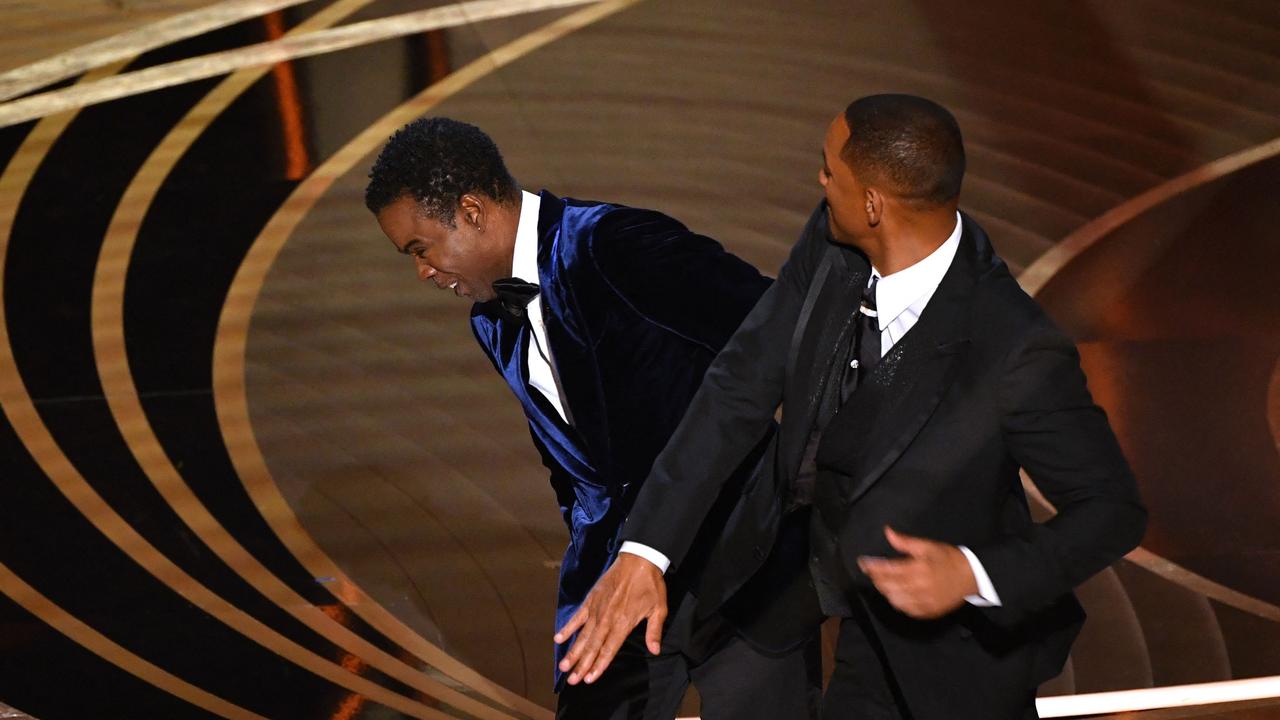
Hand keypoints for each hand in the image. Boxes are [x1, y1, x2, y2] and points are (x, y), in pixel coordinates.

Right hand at [554, 553, 667, 684]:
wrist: (639, 560)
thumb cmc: (651, 585)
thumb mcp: (659, 609)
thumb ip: (654, 631)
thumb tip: (655, 651)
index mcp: (623, 623)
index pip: (609, 649)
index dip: (599, 666)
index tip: (589, 679)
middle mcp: (607, 619)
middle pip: (592, 646)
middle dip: (582, 665)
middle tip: (571, 680)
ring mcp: (597, 609)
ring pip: (583, 635)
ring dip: (573, 652)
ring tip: (563, 666)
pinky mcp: (591, 600)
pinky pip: (577, 617)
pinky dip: (568, 628)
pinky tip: (558, 639)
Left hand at [857, 526, 976, 618]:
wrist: (972, 577)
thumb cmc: (949, 559)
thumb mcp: (928, 546)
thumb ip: (905, 542)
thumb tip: (888, 532)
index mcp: (918, 570)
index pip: (887, 570)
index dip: (872, 567)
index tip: (863, 563)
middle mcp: (918, 588)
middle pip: (888, 586)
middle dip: (876, 579)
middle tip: (872, 571)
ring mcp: (923, 602)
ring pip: (895, 600)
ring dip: (885, 591)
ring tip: (882, 582)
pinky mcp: (928, 612)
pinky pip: (906, 610)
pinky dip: (897, 602)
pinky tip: (895, 595)